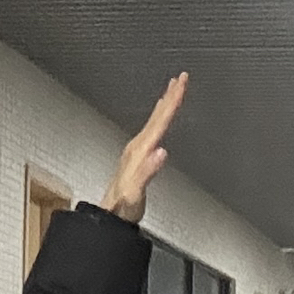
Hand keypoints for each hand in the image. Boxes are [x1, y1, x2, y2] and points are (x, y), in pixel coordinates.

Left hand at [102, 73, 188, 223]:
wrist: (111, 215)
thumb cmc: (123, 206)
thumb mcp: (135, 190)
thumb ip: (147, 171)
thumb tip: (161, 152)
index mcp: (140, 150)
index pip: (160, 120)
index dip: (172, 100)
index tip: (181, 83)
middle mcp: (137, 146)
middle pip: (157, 115)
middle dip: (170, 95)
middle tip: (181, 77)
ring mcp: (137, 150)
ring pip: (155, 119)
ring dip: (165, 103)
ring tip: (173, 89)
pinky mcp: (139, 155)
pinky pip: (152, 128)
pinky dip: (159, 117)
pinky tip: (161, 116)